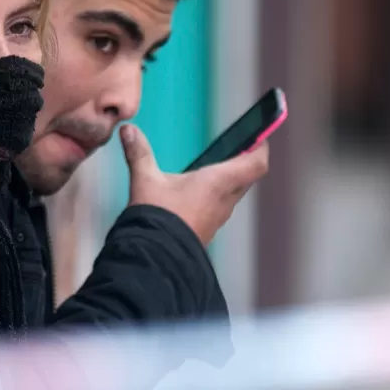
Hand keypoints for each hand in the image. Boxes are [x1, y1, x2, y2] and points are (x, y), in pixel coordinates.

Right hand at [121, 124, 268, 245]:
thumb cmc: (158, 217)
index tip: (258, 136)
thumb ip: (139, 153)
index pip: (256, 163)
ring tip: (214, 169)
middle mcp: (225, 201)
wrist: (155, 258)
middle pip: (248, 178)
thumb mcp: (145, 180)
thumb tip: (129, 130)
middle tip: (236, 148)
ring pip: (234, 194)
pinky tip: (197, 194)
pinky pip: (220, 208)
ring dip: (230, 181)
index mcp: (218, 182)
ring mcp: (218, 218)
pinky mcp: (208, 230)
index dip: (261, 147)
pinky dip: (216, 197)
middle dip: (244, 162)